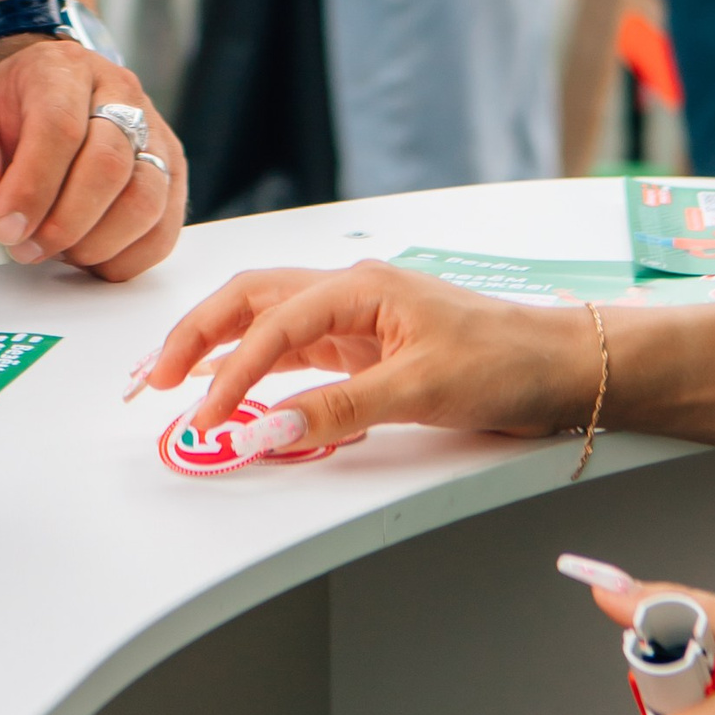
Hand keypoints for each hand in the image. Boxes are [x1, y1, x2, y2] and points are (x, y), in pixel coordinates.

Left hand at [0, 38, 186, 280]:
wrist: (48, 96)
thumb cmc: (7, 112)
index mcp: (63, 69)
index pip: (60, 127)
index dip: (32, 187)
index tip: (4, 230)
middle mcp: (121, 92)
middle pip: (109, 165)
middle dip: (62, 223)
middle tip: (24, 248)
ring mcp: (155, 132)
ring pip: (145, 200)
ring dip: (95, 244)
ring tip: (57, 249)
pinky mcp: (172, 172)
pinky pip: (164, 230)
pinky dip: (125, 258)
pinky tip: (88, 256)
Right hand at [136, 258, 593, 444]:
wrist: (563, 364)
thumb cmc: (507, 361)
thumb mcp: (423, 389)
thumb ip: (340, 409)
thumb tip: (270, 427)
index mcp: (359, 287)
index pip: (271, 327)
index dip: (229, 373)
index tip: (204, 417)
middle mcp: (351, 293)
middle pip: (251, 302)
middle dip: (196, 336)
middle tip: (152, 380)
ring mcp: (359, 320)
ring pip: (267, 321)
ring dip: (218, 346)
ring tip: (172, 378)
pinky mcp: (369, 348)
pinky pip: (297, 351)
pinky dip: (257, 367)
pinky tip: (237, 386)